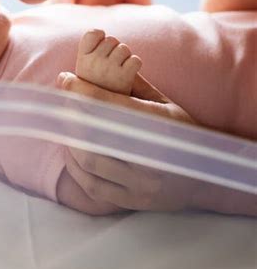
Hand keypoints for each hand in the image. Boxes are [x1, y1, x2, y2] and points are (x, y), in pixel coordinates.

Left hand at [55, 72, 196, 213]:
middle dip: (72, 116)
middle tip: (61, 102)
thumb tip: (100, 66)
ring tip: (65, 126)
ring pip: (90, 162)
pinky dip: (76, 168)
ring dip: (70, 142)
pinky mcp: (133, 201)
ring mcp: (142, 183)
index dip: (83, 91)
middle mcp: (150, 157)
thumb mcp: (166, 104)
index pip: (112, 106)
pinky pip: (93, 187)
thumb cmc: (182, 133)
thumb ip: (135, 86)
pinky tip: (71, 152)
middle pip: (96, 135)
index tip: (65, 78)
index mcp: (160, 126)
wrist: (207, 177)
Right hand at [75, 28, 141, 94]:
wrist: (104, 114)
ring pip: (124, 48)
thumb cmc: (97, 86)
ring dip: (125, 57)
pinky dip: (135, 66)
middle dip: (115, 49)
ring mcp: (108, 70)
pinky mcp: (124, 78)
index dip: (100, 36)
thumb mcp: (85, 69)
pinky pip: (135, 60)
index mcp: (82, 60)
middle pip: (112, 39)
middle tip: (111, 65)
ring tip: (119, 70)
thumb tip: (98, 31)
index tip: (101, 46)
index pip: (93, 33)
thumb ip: (89, 50)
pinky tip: (128, 75)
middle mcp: (93, 63)